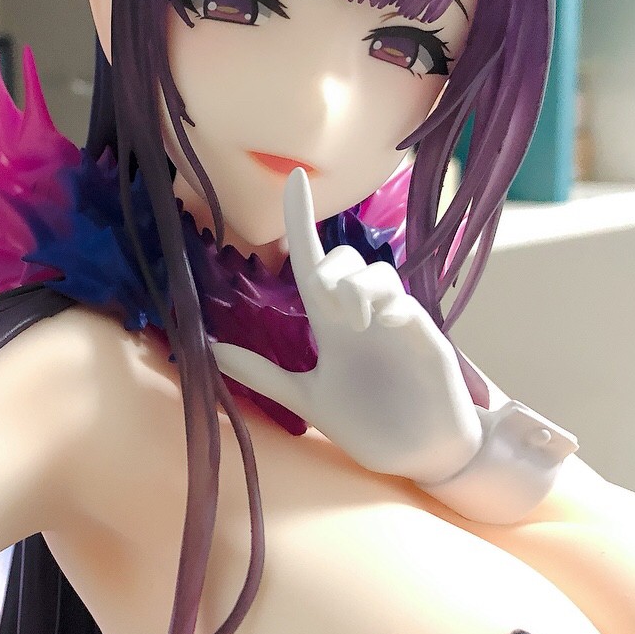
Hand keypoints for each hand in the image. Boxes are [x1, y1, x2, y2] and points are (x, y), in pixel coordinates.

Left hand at [211, 168, 481, 483]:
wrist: (420, 455)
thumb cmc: (368, 424)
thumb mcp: (306, 398)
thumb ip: (262, 374)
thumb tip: (210, 350)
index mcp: (331, 324)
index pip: (310, 262)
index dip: (300, 221)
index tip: (292, 178)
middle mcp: (362, 315)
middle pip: (344, 260)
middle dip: (330, 267)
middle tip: (326, 302)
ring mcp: (395, 322)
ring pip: (375, 272)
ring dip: (357, 286)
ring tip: (354, 321)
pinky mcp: (424, 335)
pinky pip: (404, 301)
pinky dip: (388, 303)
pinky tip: (382, 322)